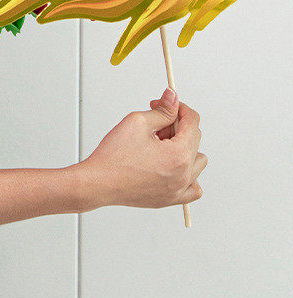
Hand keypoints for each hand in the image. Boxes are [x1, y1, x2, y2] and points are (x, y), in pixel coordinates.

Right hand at [80, 88, 206, 209]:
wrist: (99, 182)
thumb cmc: (114, 156)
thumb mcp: (138, 122)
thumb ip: (161, 110)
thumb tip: (173, 98)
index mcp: (178, 154)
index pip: (192, 123)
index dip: (180, 108)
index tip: (169, 105)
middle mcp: (184, 174)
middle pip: (194, 140)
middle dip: (178, 126)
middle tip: (155, 124)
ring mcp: (179, 190)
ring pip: (197, 162)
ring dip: (185, 149)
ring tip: (161, 145)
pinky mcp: (171, 199)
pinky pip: (193, 188)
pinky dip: (189, 174)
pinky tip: (172, 166)